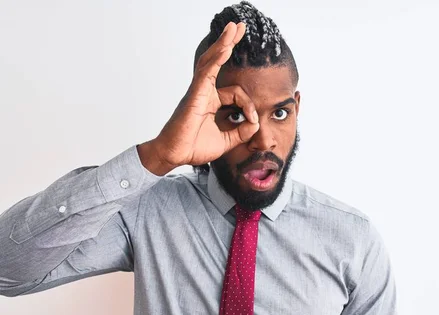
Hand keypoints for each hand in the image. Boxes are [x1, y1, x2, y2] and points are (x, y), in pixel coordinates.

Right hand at [143, 22, 258, 172]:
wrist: (175, 155)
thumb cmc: (194, 147)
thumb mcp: (227, 141)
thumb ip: (242, 131)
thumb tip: (256, 122)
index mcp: (211, 101)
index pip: (236, 93)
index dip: (249, 105)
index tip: (252, 121)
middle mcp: (204, 92)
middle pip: (218, 62)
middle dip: (229, 43)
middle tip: (239, 27)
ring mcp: (198, 91)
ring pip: (212, 61)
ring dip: (224, 43)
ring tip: (234, 27)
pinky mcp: (195, 94)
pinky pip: (207, 72)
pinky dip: (216, 59)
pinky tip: (225, 47)